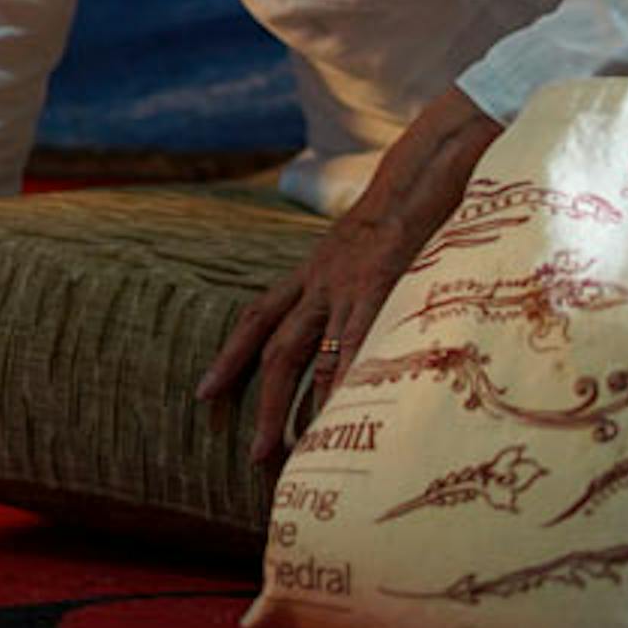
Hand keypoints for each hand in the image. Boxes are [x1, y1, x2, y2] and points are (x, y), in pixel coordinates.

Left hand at [195, 87, 502, 463]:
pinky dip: (343, 388)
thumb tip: (361, 314)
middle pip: (276, 349)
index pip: (258, 316)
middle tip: (250, 454)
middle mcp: (320, 282)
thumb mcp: (364, 244)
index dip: (230, 355)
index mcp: (313, 270)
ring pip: (307, 358)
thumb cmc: (404, 210)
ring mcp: (347, 289)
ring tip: (287, 455)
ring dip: (293, 409)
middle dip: (258, 401)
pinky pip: (355, 348)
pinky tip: (337, 422)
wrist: (423, 172)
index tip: (204, 392)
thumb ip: (357, 277)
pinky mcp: (379, 291)